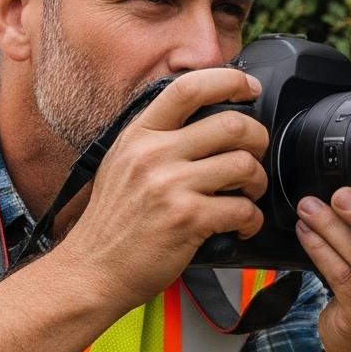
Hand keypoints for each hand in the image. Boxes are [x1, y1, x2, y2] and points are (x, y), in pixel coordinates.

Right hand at [46, 66, 269, 314]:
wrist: (92, 270)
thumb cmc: (111, 223)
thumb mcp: (121, 164)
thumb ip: (155, 139)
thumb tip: (203, 120)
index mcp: (139, 135)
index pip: (188, 88)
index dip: (228, 81)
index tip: (248, 88)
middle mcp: (154, 154)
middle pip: (231, 124)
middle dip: (257, 139)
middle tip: (255, 156)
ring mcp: (171, 186)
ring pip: (244, 165)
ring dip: (258, 181)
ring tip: (248, 194)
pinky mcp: (188, 219)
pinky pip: (242, 209)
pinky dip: (252, 220)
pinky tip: (242, 226)